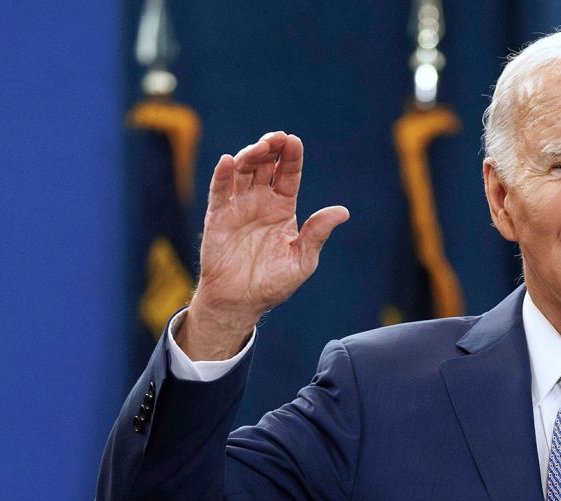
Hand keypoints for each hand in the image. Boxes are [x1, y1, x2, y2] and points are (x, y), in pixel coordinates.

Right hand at [178, 132, 348, 358]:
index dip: (291, 157)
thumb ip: (318, 233)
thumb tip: (343, 212)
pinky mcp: (217, 216)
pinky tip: (227, 161)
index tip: (294, 141)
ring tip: (259, 148)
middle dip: (270, 148)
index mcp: (283, 208)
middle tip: (277, 138)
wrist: (241, 302)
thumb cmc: (273, 283)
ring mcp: (238, 206)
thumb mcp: (303, 259)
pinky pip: (219, 190)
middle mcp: (260, 202)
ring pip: (242, 171)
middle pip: (265, 165)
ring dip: (249, 155)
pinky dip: (222, 174)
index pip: (288, 175)